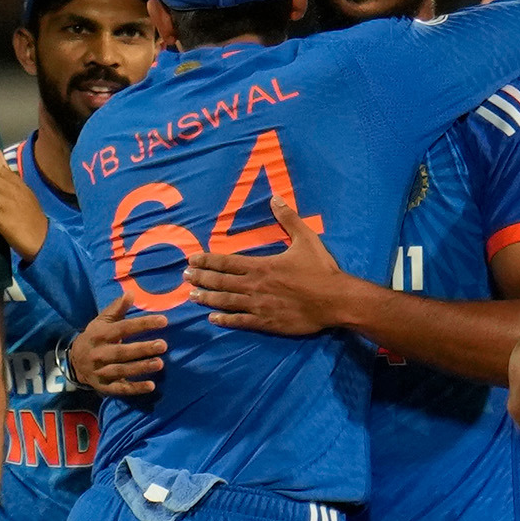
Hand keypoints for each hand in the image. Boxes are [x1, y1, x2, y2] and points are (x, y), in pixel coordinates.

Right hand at [69, 295, 169, 395]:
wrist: (74, 362)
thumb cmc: (95, 337)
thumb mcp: (101, 321)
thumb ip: (116, 309)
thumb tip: (131, 293)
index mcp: (100, 334)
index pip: (123, 328)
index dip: (142, 324)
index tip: (163, 321)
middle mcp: (99, 353)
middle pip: (122, 351)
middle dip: (142, 349)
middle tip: (163, 345)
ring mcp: (101, 371)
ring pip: (122, 370)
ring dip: (141, 368)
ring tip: (160, 363)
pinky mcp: (104, 386)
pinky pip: (120, 389)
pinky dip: (135, 389)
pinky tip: (151, 386)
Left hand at [185, 199, 358, 335]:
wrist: (335, 300)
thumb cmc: (321, 269)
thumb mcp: (306, 239)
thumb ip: (288, 219)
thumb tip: (275, 198)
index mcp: (262, 266)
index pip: (227, 262)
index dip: (207, 261)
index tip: (191, 260)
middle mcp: (255, 286)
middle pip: (221, 282)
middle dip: (201, 279)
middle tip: (184, 277)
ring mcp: (259, 306)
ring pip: (226, 302)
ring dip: (207, 298)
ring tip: (191, 296)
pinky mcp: (267, 322)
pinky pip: (241, 321)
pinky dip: (225, 320)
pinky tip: (212, 318)